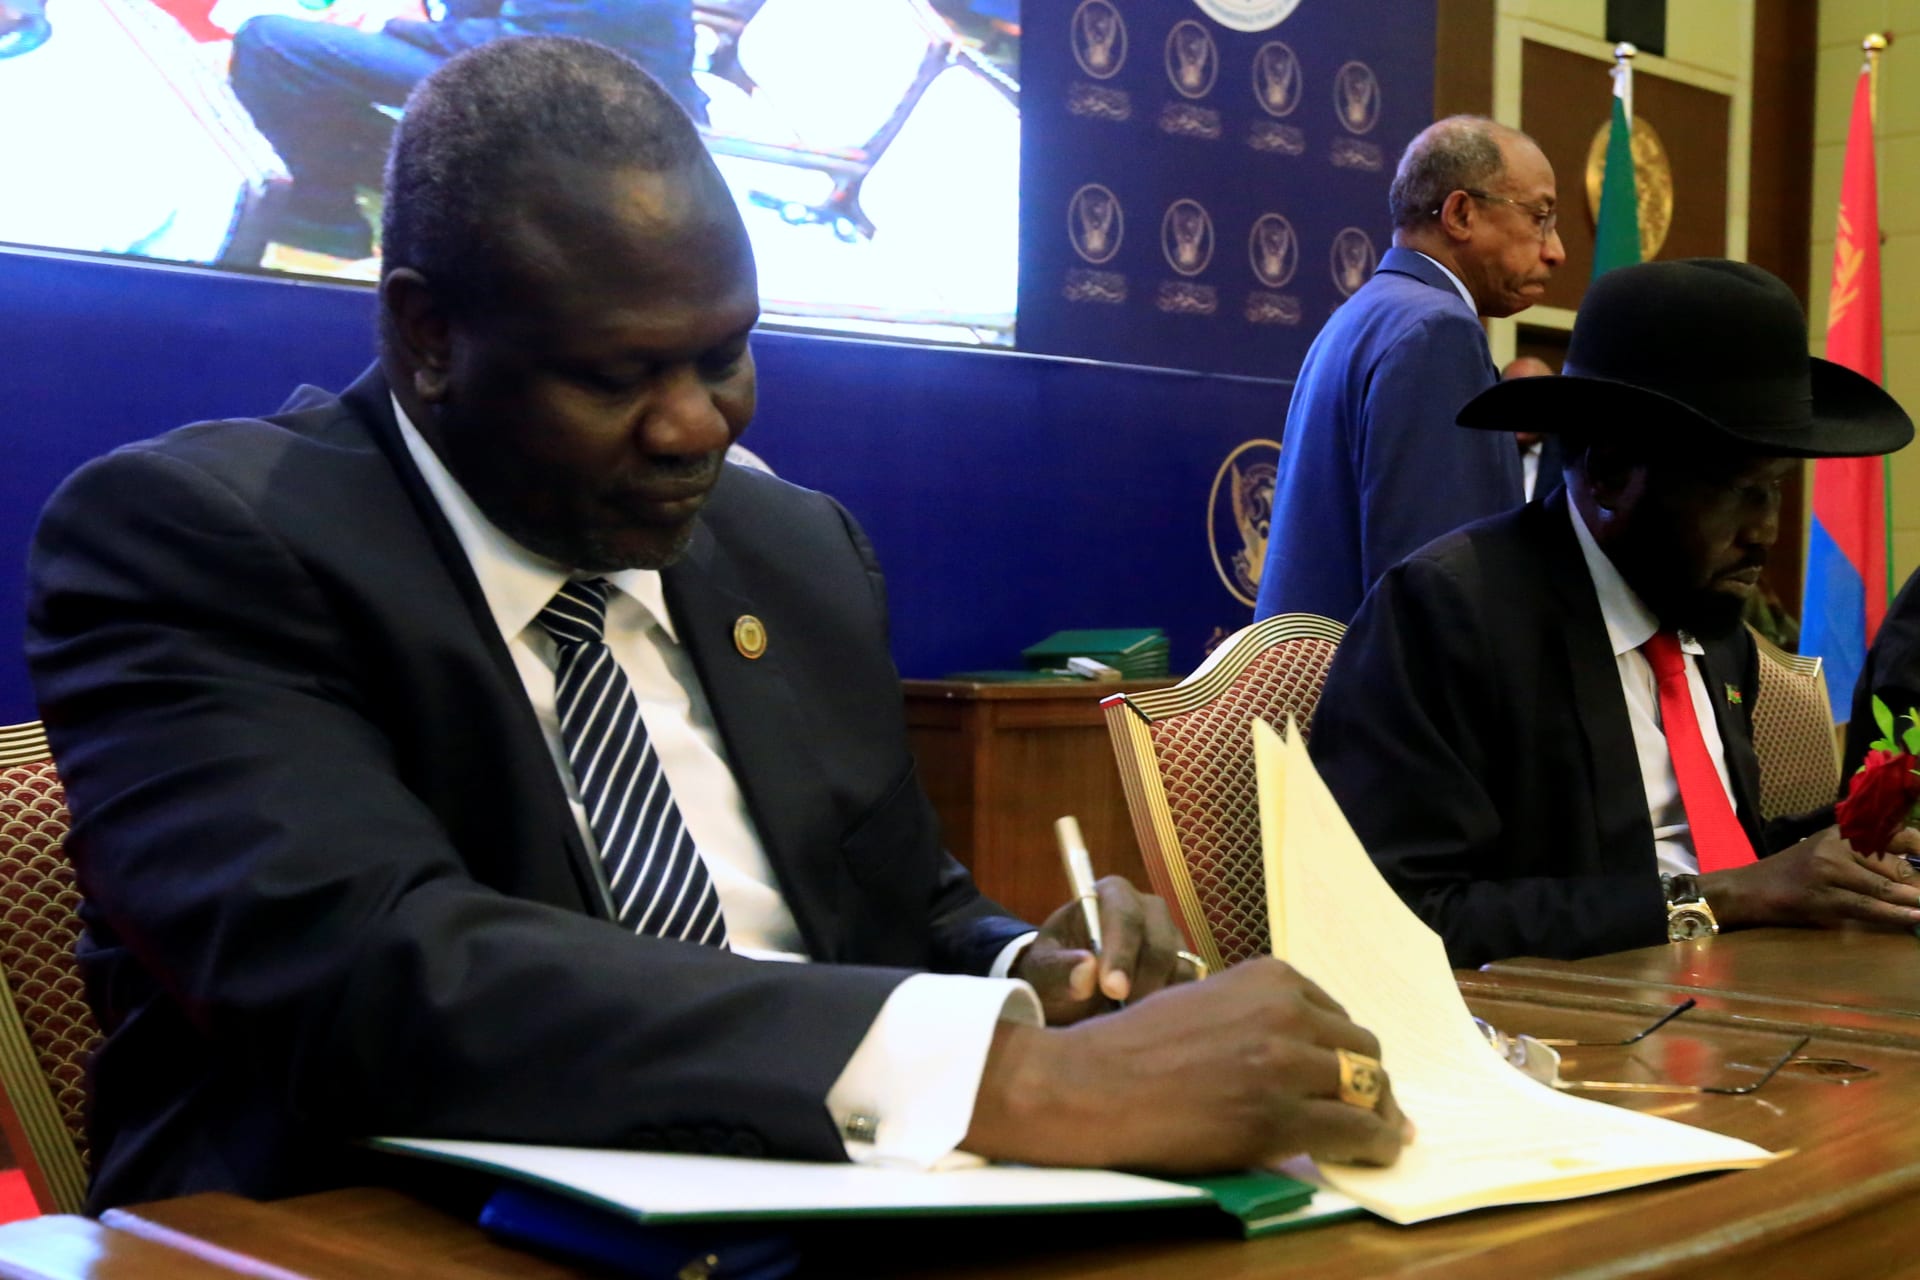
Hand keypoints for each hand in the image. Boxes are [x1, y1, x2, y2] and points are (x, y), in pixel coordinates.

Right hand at [965, 958, 1411, 1172]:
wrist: (1095, 1084)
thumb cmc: (1138, 1046)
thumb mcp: (1207, 1001)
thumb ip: (1259, 1014)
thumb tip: (1302, 1047)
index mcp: (1269, 979)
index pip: (1338, 1016)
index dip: (1345, 1052)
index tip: (1346, 1076)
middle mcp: (1286, 1012)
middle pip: (1362, 1050)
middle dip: (1369, 1083)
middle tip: (1368, 1111)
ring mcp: (1285, 1063)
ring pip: (1367, 1089)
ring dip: (1377, 1115)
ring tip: (1375, 1136)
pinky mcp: (1280, 1115)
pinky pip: (1355, 1132)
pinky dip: (1373, 1146)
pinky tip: (1371, 1155)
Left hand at [1013, 875, 1195, 1024]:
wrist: (1068, 988)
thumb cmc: (1054, 971)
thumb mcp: (1043, 971)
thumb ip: (1058, 970)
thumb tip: (1086, 969)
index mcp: (1111, 895)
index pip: (1124, 917)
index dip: (1120, 953)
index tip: (1112, 990)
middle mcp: (1148, 909)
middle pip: (1159, 943)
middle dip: (1142, 982)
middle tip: (1123, 1018)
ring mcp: (1171, 936)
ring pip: (1179, 966)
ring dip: (1157, 999)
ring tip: (1131, 1026)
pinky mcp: (1185, 965)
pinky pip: (1190, 987)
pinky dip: (1175, 1008)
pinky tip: (1151, 1026)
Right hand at [1701, 825, 1919, 930]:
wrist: (1747, 889)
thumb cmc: (1790, 874)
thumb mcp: (1825, 854)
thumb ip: (1861, 856)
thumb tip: (1909, 874)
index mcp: (1840, 831)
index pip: (1894, 832)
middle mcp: (1836, 844)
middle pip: (1893, 863)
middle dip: (1917, 882)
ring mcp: (1828, 869)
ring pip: (1884, 886)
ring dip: (1913, 900)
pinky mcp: (1821, 895)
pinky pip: (1866, 906)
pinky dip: (1895, 914)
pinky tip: (1915, 918)